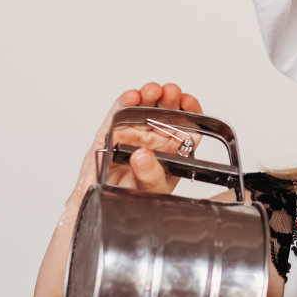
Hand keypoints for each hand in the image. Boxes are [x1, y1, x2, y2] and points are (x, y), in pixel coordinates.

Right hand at [74, 82, 203, 195]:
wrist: (106, 205)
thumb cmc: (134, 199)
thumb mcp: (150, 191)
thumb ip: (149, 175)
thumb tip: (143, 156)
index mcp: (171, 152)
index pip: (186, 127)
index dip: (190, 111)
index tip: (188, 103)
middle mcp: (153, 139)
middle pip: (166, 112)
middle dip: (170, 99)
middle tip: (170, 93)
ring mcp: (133, 133)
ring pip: (143, 108)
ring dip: (148, 96)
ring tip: (152, 91)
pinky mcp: (111, 132)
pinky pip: (119, 114)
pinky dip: (124, 102)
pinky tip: (132, 97)